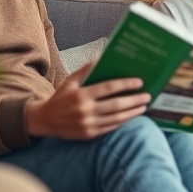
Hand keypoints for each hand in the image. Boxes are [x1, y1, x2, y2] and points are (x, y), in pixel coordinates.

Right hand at [26, 60, 150, 139]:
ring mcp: (88, 124)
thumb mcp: (70, 81)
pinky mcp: (89, 134)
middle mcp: (85, 110)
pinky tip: (131, 116)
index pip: (109, 88)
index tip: (139, 82)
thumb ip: (86, 70)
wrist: (45, 120)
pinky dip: (123, 122)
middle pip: (116, 104)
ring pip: (116, 118)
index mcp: (81, 95)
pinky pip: (111, 127)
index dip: (126, 84)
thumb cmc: (60, 98)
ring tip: (144, 106)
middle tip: (147, 95)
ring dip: (132, 112)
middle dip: (134, 100)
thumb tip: (102, 57)